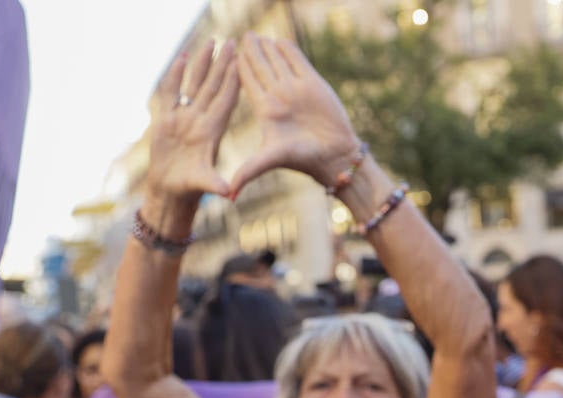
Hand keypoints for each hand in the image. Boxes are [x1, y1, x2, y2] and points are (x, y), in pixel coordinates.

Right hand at [146, 38, 241, 202]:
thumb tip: (227, 191)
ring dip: (202, 64)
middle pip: (213, 86)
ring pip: (194, 84)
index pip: (225, 100)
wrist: (171, 189)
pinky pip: (171, 92)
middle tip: (232, 41)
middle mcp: (200, 119)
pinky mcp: (167, 119)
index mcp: (212, 131)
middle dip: (222, 64)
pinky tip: (181, 58)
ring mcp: (184, 117)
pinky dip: (175, 75)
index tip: (241, 61)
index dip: (232, 80)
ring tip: (210, 42)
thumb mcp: (202, 184)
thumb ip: (213, 184)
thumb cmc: (189, 187)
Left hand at [228, 34, 361, 195]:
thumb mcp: (271, 160)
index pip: (246, 83)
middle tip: (239, 39)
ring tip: (256, 36)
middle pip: (259, 68)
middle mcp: (279, 97)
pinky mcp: (313, 83)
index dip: (237, 68)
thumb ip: (249, 171)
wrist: (336, 156)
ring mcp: (296, 88)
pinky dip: (287, 50)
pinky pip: (297, 61)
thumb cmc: (304, 161)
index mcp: (265, 110)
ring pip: (277, 62)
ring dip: (266, 49)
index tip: (226, 56)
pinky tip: (279, 41)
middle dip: (249, 53)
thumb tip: (228, 195)